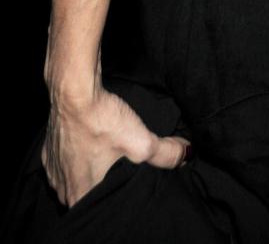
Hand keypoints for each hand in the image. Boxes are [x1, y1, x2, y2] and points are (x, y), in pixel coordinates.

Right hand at [42, 83, 189, 206]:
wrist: (74, 93)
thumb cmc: (103, 121)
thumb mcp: (142, 141)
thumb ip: (166, 153)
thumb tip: (186, 155)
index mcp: (81, 195)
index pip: (102, 208)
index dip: (118, 196)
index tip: (129, 183)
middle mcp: (63, 189)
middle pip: (89, 194)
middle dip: (105, 183)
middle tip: (122, 168)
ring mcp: (54, 170)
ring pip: (75, 178)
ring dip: (90, 169)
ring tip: (107, 154)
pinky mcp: (49, 151)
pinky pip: (65, 161)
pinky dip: (78, 154)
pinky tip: (91, 142)